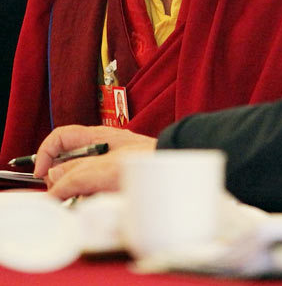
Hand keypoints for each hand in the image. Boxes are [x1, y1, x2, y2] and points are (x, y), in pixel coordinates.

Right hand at [33, 124, 155, 198]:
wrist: (181, 166)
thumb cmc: (152, 159)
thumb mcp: (107, 169)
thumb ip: (78, 173)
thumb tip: (55, 181)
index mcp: (99, 136)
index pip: (61, 137)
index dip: (45, 153)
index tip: (40, 175)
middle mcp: (105, 147)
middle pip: (69, 160)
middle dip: (60, 178)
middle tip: (60, 196)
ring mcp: (114, 162)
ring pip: (83, 176)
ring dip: (77, 189)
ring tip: (81, 201)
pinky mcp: (122, 178)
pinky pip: (98, 186)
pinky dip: (93, 195)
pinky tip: (99, 204)